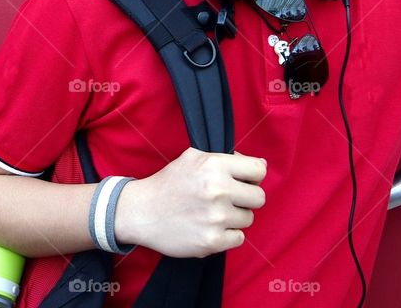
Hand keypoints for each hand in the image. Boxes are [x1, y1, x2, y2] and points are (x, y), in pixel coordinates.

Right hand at [114, 147, 266, 257]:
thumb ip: (226, 159)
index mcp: (214, 166)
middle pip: (259, 198)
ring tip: (212, 213)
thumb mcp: (193, 158)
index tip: (243, 181)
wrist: (141, 212)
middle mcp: (218, 190)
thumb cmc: (169, 183)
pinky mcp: (212, 241)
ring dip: (234, 217)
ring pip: (248, 219)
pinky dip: (227, 235)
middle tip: (228, 200)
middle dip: (246, 198)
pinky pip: (239, 239)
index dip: (252, 176)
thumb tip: (260, 165)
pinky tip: (210, 227)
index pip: (259, 170)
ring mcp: (216, 218)